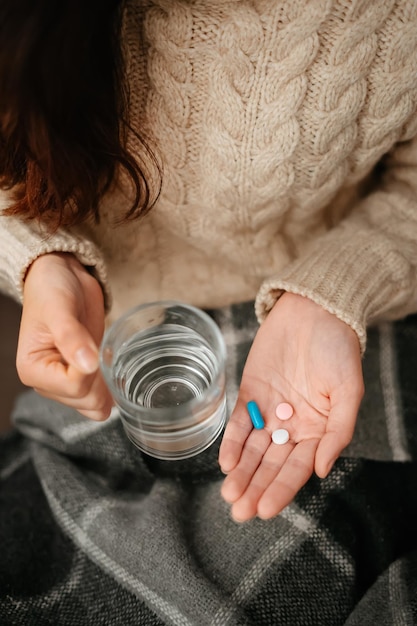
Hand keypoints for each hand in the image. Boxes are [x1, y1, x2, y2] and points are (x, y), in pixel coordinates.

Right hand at [17, 252, 112, 419]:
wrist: (63, 278)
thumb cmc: (51, 289)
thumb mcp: (59, 308)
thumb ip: (72, 336)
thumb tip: (88, 364)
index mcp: (33, 370)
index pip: (72, 387)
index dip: (91, 371)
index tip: (94, 346)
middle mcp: (47, 382)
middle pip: (86, 401)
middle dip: (102, 380)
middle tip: (104, 350)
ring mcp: (66, 382)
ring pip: (95, 405)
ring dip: (109, 387)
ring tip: (110, 357)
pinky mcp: (84, 377)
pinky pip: (101, 398)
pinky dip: (112, 389)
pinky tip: (116, 370)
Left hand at [218, 292, 363, 520]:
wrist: (313, 311)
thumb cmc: (338, 349)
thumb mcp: (348, 390)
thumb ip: (338, 431)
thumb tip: (322, 469)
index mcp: (317, 430)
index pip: (297, 467)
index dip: (282, 489)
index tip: (266, 510)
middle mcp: (291, 425)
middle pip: (271, 464)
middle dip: (255, 488)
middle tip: (239, 512)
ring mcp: (268, 410)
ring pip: (252, 448)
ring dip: (241, 471)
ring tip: (229, 494)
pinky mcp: (249, 393)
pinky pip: (238, 422)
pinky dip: (232, 441)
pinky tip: (225, 462)